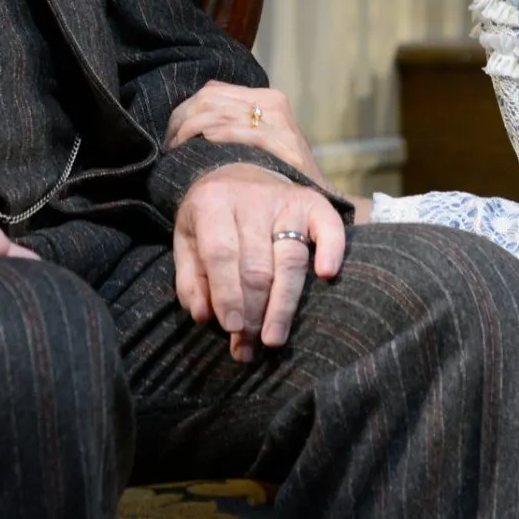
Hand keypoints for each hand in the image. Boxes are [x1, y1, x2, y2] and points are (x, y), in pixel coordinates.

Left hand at [167, 82, 322, 183]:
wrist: (315, 202)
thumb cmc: (280, 174)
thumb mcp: (261, 141)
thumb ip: (232, 126)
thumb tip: (187, 125)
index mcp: (264, 97)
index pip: (210, 93)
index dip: (183, 113)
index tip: (171, 138)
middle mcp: (271, 101)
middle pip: (209, 100)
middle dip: (181, 122)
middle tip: (170, 148)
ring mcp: (278, 120)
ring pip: (217, 114)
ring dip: (190, 132)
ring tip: (178, 153)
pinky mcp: (282, 141)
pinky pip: (235, 131)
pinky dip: (213, 138)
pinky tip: (202, 151)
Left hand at [172, 163, 346, 361]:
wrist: (234, 172)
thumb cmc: (209, 218)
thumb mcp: (186, 240)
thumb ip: (190, 278)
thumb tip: (203, 315)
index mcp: (212, 203)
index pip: (221, 254)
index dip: (227, 294)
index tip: (232, 328)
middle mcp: (251, 199)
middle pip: (257, 265)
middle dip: (254, 312)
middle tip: (249, 346)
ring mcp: (284, 200)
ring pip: (290, 259)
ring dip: (283, 305)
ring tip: (274, 339)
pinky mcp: (311, 202)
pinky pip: (328, 226)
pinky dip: (332, 249)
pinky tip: (327, 275)